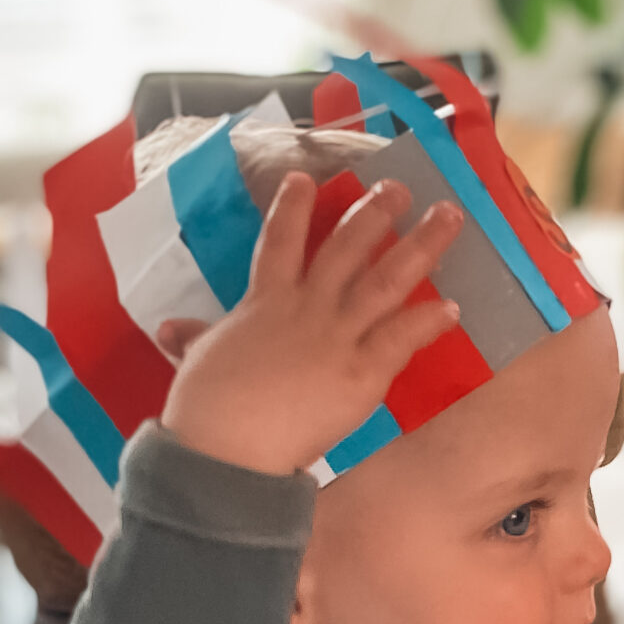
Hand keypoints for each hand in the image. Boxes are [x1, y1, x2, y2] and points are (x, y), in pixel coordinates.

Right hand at [158, 172, 464, 474]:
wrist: (228, 444)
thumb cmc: (206, 405)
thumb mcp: (199, 360)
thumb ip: (194, 338)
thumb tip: (169, 329)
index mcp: (264, 302)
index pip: (279, 241)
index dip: (291, 208)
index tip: (303, 178)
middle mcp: (306, 307)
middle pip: (346, 248)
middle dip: (375, 214)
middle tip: (400, 188)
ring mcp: (337, 337)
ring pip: (385, 279)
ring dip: (420, 246)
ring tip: (448, 217)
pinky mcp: (361, 373)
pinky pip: (402, 338)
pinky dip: (428, 322)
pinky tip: (454, 308)